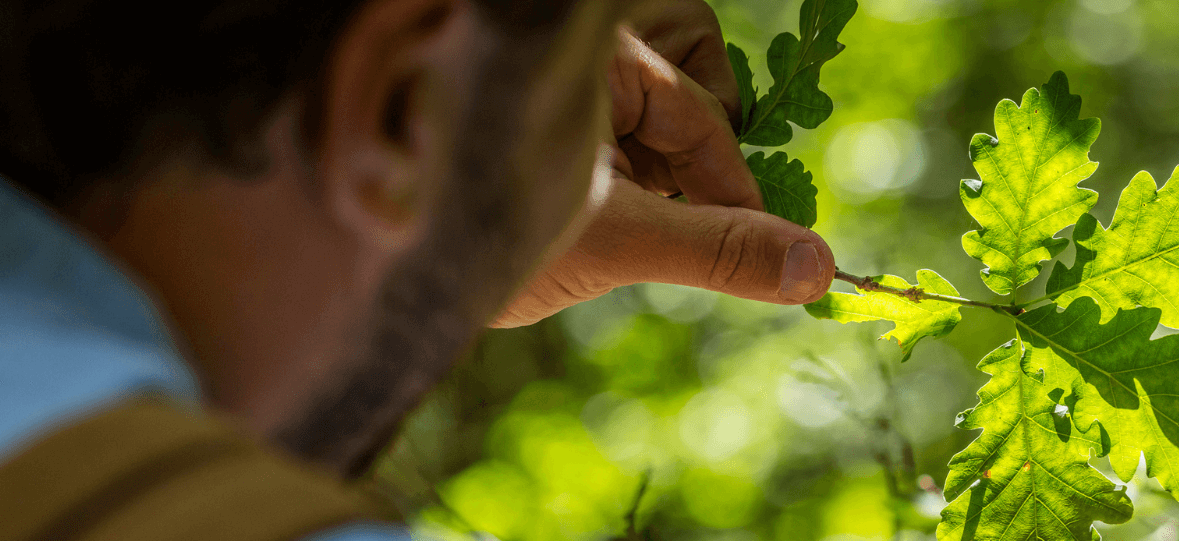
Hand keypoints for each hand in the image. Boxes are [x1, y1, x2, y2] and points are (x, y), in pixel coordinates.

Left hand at [489, 25, 834, 327]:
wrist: (360, 257)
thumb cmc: (475, 227)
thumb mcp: (612, 241)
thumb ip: (716, 248)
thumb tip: (818, 268)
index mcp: (594, 54)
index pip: (702, 115)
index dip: (734, 189)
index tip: (766, 248)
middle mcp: (577, 54)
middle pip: (685, 94)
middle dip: (687, 165)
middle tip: (655, 225)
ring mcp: (554, 84)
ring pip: (651, 115)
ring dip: (652, 176)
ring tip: (608, 227)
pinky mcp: (535, 114)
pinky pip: (611, 133)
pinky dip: (617, 177)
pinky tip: (574, 218)